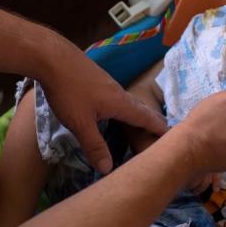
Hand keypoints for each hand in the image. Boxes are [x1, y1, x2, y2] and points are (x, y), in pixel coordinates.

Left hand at [38, 40, 166, 173]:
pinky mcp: (95, 78)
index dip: (158, 128)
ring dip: (136, 112)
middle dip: (151, 120)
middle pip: (140, 108)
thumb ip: (94, 145)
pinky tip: (112, 109)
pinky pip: (116, 96)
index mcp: (120, 103)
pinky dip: (122, 106)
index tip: (173, 136)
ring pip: (127, 101)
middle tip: (162, 130)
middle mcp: (118, 92)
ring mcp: (107, 83)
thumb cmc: (68, 91)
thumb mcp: (80, 123)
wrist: (52, 57)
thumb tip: (108, 169)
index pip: (145, 118)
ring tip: (140, 122)